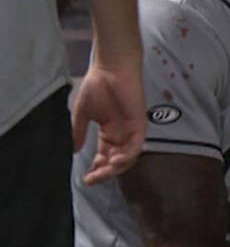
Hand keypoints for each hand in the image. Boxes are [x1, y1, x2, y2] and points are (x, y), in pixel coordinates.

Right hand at [71, 60, 145, 184]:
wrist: (110, 67)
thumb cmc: (98, 85)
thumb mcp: (83, 113)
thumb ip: (78, 132)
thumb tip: (73, 151)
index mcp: (109, 133)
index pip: (105, 157)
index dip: (97, 169)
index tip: (85, 178)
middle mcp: (122, 134)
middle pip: (117, 161)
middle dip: (104, 173)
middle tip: (92, 179)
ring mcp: (132, 130)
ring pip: (127, 157)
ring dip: (116, 168)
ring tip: (102, 173)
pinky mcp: (140, 123)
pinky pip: (136, 145)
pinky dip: (127, 155)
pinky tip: (115, 161)